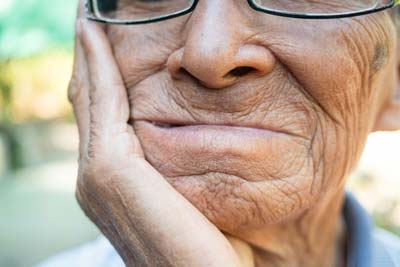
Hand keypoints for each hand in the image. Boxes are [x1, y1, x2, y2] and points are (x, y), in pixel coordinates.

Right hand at [67, 3, 253, 265]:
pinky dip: (96, 63)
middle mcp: (96, 175)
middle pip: (90, 100)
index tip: (101, 37)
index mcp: (114, 181)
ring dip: (88, 54)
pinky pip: (102, 99)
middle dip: (88, 58)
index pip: (103, 114)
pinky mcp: (109, 171)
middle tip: (88, 17)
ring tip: (88, 19)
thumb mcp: (190, 194)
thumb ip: (175, 165)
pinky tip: (94, 32)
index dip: (100, 74)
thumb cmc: (209, 244)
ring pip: (90, 95)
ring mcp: (97, 174)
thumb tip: (186, 135)